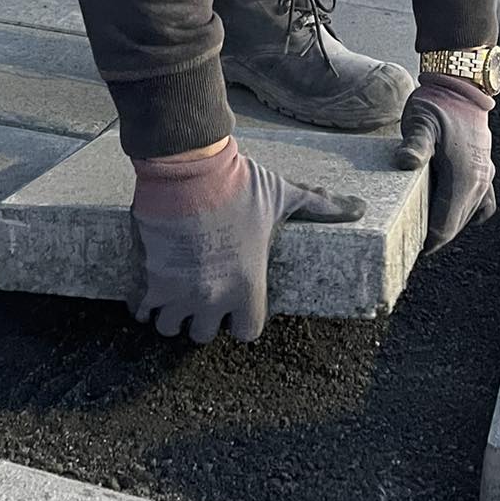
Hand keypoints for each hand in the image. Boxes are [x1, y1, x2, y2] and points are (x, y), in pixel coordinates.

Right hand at [130, 138, 363, 342]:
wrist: (189, 166)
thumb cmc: (238, 183)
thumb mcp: (283, 196)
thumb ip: (320, 207)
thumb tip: (358, 208)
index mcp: (248, 285)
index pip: (247, 331)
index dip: (240, 319)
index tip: (234, 305)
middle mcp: (214, 297)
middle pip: (204, 335)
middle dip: (202, 318)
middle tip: (199, 295)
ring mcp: (179, 292)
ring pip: (170, 328)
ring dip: (170, 314)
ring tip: (171, 293)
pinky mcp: (150, 280)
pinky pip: (141, 312)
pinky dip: (142, 305)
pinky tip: (146, 290)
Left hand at [394, 75, 494, 250]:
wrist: (462, 86)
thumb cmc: (437, 104)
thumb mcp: (419, 122)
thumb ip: (414, 145)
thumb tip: (405, 162)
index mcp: (463, 178)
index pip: (445, 228)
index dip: (426, 242)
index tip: (406, 246)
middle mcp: (478, 182)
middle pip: (455, 225)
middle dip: (433, 236)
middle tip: (407, 238)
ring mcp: (485, 176)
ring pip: (468, 215)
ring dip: (448, 222)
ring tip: (422, 223)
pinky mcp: (486, 169)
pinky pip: (483, 202)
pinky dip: (468, 210)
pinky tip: (450, 206)